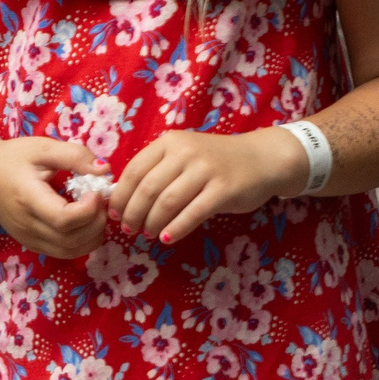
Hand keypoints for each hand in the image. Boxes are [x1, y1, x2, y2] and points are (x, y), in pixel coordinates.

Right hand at [0, 136, 107, 258]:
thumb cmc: (14, 159)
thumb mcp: (43, 148)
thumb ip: (74, 156)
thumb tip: (104, 170)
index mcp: (28, 199)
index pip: (63, 220)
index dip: (89, 209)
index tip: (96, 191)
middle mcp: (27, 225)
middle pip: (70, 239)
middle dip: (97, 222)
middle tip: (102, 200)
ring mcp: (28, 238)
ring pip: (69, 251)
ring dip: (93, 234)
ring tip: (97, 211)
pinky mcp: (32, 243)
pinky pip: (63, 252)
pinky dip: (83, 242)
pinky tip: (87, 222)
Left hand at [109, 127, 309, 244]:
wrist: (263, 158)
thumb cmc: (218, 160)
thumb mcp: (185, 154)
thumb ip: (159, 170)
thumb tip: (124, 201)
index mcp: (171, 142)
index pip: (134, 170)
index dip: (120, 196)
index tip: (115, 214)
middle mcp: (187, 152)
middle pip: (147, 189)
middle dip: (133, 214)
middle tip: (130, 230)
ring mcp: (206, 170)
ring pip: (167, 203)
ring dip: (152, 224)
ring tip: (149, 234)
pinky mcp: (224, 189)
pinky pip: (192, 214)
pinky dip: (176, 229)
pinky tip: (168, 238)